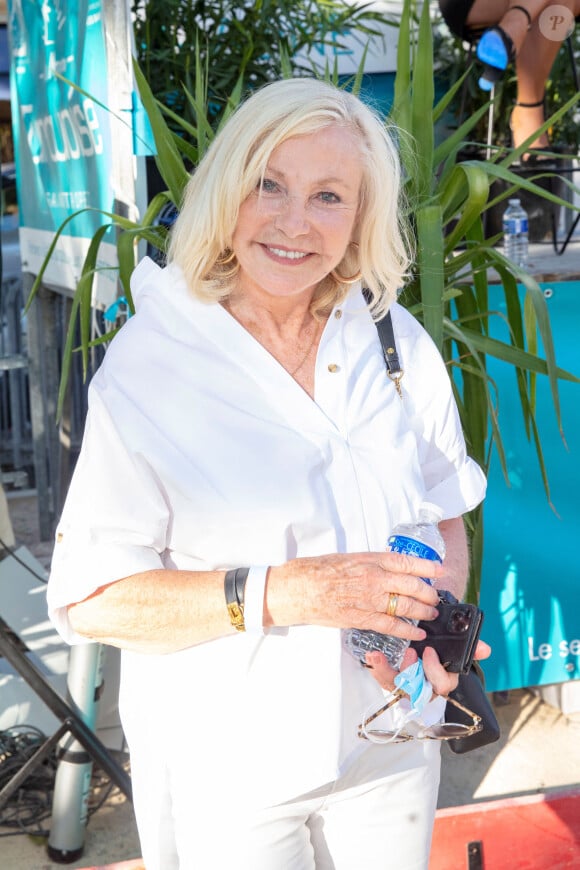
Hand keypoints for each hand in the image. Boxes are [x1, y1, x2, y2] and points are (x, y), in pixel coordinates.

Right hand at [269, 551, 441, 640]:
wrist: (299, 588)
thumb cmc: (320, 570)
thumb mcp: (350, 557)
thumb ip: (372, 564)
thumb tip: (392, 570)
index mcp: (371, 559)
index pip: (408, 562)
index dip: (428, 566)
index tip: (441, 570)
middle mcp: (374, 578)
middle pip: (413, 586)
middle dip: (429, 594)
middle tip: (435, 599)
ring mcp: (369, 599)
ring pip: (406, 607)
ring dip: (422, 612)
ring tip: (430, 614)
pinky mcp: (362, 618)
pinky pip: (391, 626)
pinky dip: (407, 630)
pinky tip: (417, 633)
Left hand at [365, 638, 491, 696]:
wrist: (423, 653)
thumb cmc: (440, 653)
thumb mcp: (454, 649)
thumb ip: (470, 648)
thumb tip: (486, 649)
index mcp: (443, 679)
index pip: (443, 683)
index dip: (435, 670)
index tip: (429, 651)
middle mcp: (425, 687)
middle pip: (418, 689)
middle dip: (412, 671)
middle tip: (409, 652)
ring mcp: (408, 686)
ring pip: (398, 686)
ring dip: (388, 671)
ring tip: (379, 656)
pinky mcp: (393, 682)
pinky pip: (384, 679)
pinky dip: (377, 668)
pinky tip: (372, 655)